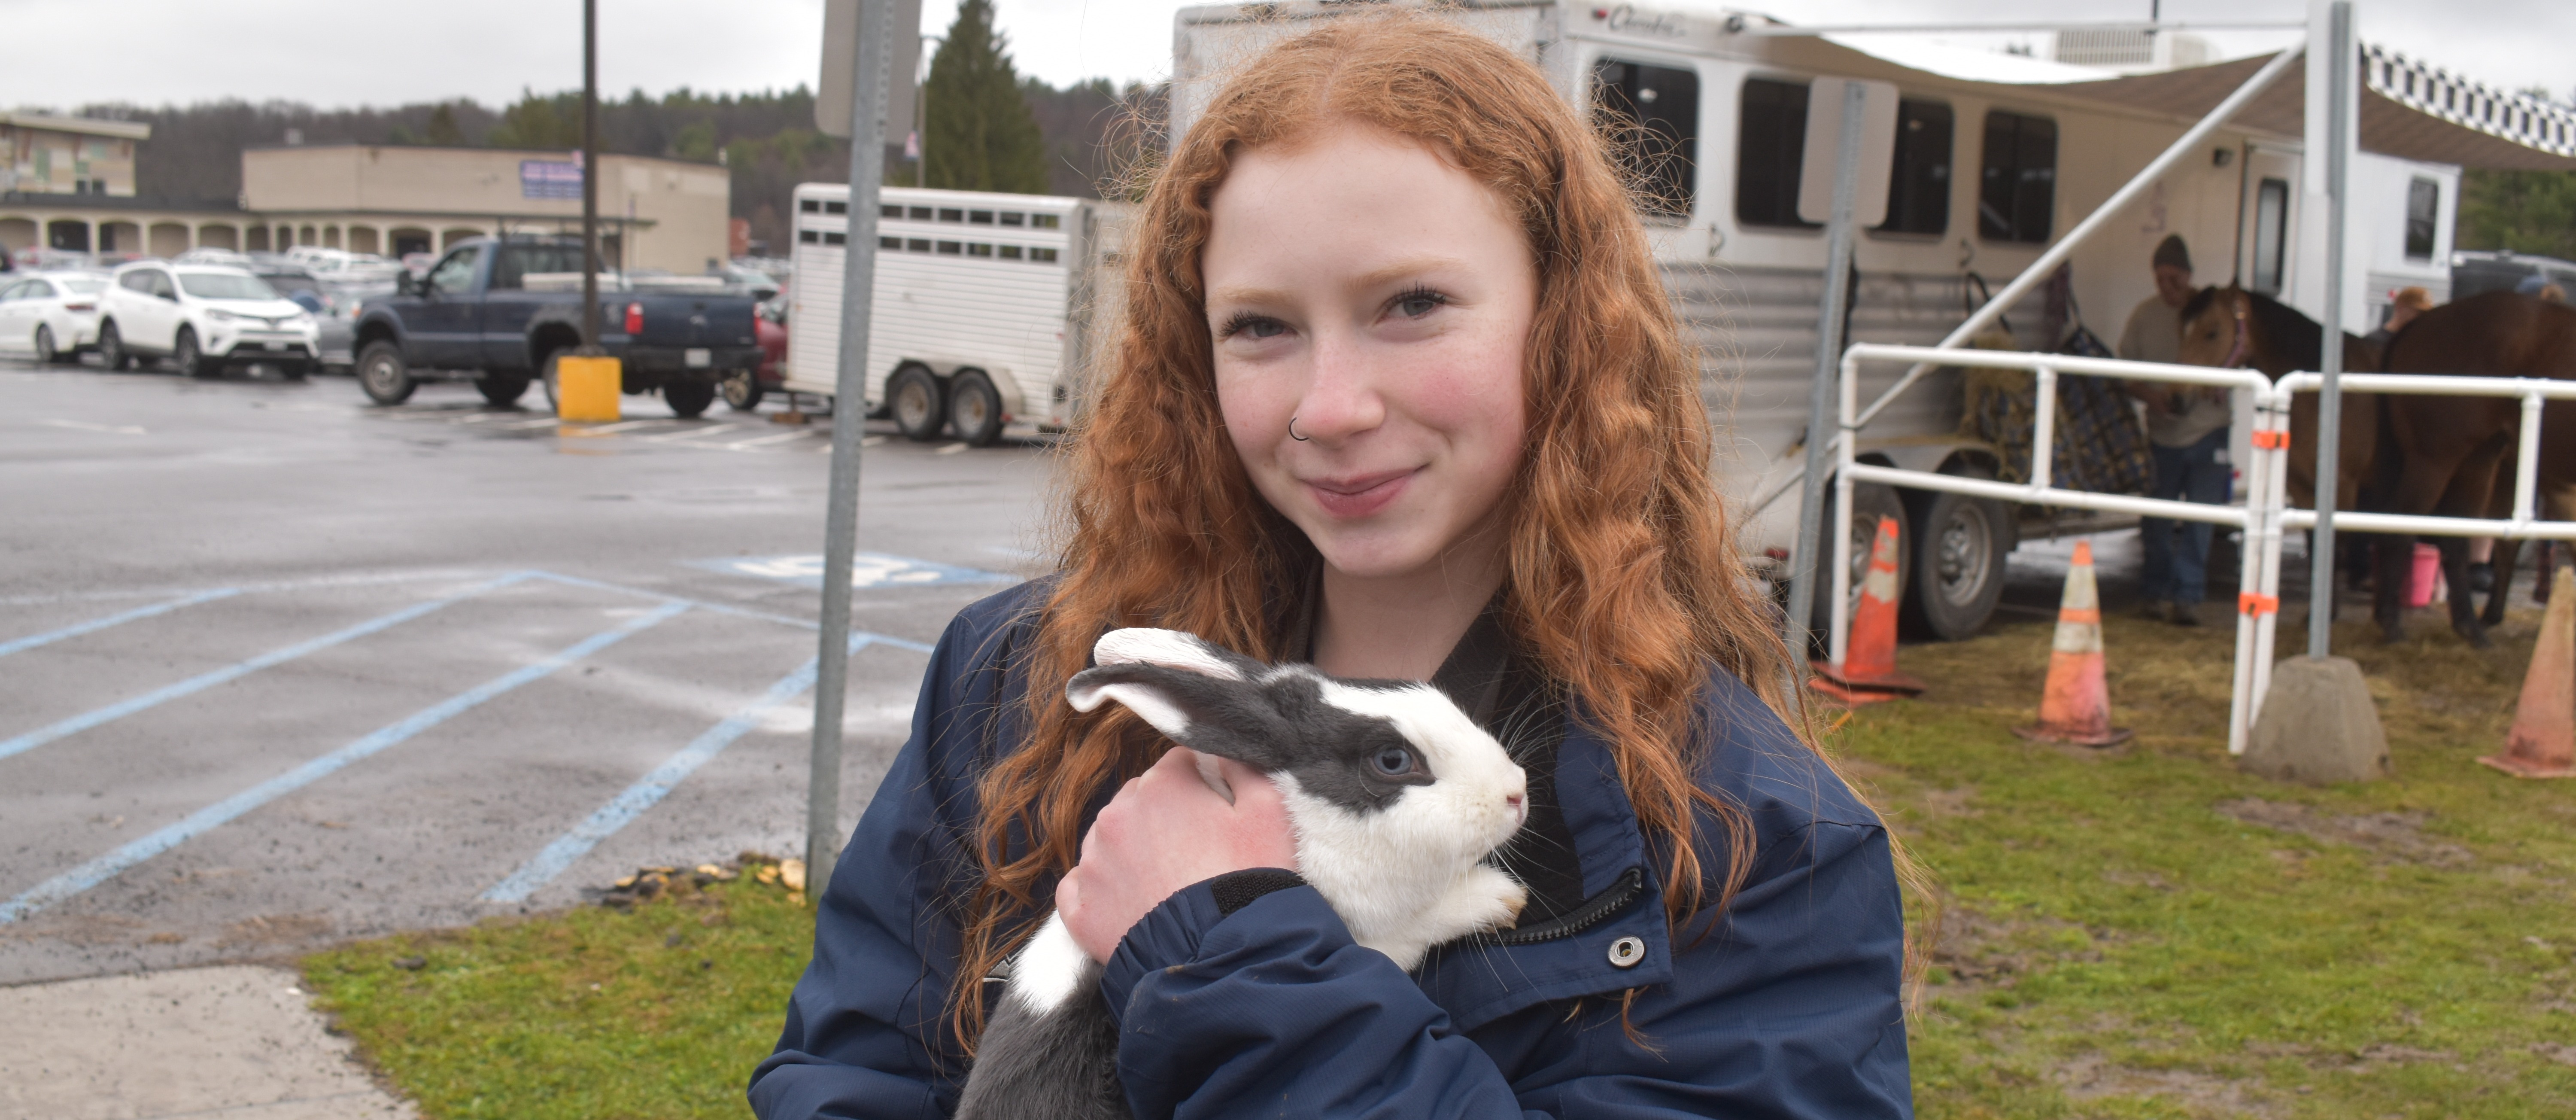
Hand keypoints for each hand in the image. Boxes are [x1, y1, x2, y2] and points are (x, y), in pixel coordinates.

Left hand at [1056, 747, 1296, 962]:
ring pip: (1109, 839)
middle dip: (1165, 815)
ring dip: (1133, 850)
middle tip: (1198, 852)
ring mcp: (1093, 863)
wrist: (1223, 961)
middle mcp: (1116, 816)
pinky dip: (1102, 889)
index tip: (1219, 814)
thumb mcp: (1270, 811)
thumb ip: (1244, 765)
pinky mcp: (1080, 909)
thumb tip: (1221, 749)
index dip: (1203, 786)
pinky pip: (1081, 885)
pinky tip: (1131, 903)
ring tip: (1169, 884)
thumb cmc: (1250, 882)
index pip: (1179, 764)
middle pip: (1140, 799)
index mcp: (1161, 786)